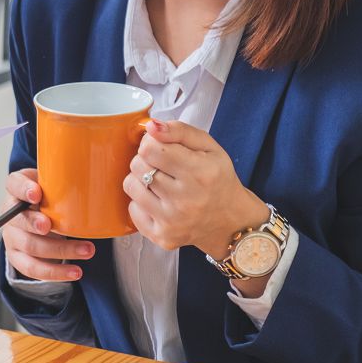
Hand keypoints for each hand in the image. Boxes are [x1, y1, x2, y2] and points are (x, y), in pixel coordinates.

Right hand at [0, 169, 95, 281]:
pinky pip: (32, 269)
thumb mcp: (52, 184)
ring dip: (60, 250)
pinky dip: (54, 272)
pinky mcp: (18, 257)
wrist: (37, 218)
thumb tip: (100, 178)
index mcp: (17, 190)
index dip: (23, 189)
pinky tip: (75, 272)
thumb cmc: (48, 199)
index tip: (37, 194)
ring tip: (87, 250)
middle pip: (19, 220)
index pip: (14, 184)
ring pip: (30, 246)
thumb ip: (66, 179)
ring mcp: (12, 237)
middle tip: (52, 226)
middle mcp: (10, 214)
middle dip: (35, 224)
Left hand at [125, 119, 267, 259]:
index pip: (150, 148)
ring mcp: (173, 221)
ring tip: (161, 183)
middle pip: (138, 165)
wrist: (230, 221)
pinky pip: (132, 209)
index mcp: (201, 172)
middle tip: (164, 167)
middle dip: (146, 160)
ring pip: (131, 185)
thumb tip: (151, 126)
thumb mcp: (209, 147)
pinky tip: (160, 202)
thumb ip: (179, 130)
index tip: (160, 147)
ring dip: (141, 180)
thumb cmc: (217, 179)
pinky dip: (141, 203)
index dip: (151, 143)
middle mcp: (187, 199)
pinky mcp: (162, 236)